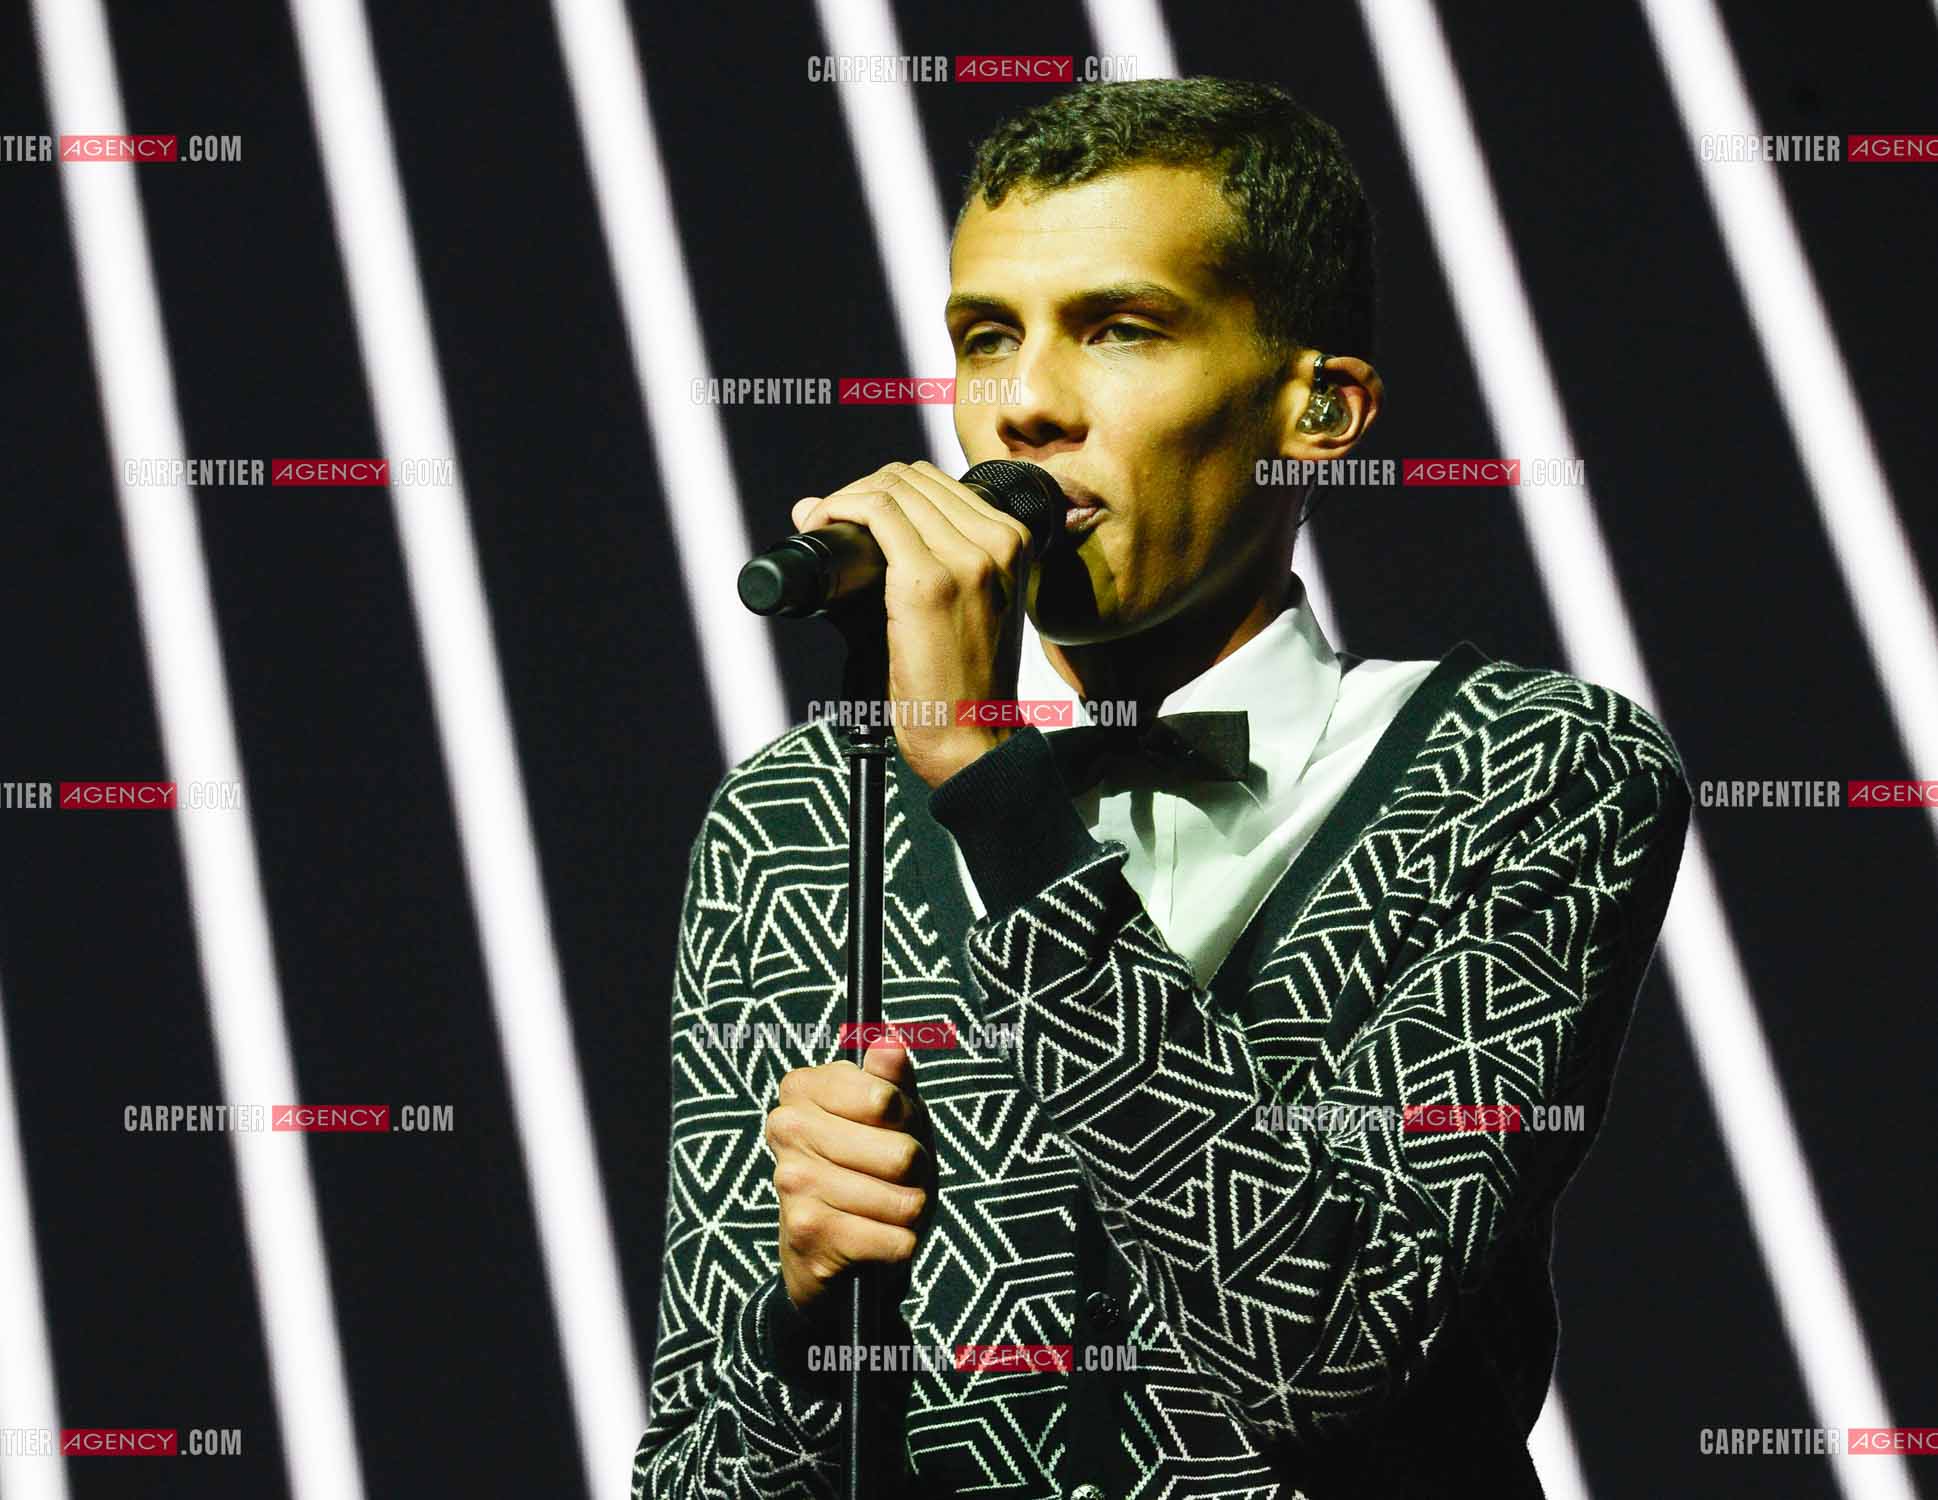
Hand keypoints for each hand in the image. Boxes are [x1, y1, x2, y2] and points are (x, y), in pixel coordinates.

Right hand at [766, 1041, 932, 1313]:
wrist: (832, 1244)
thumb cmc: (870, 1164)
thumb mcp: (891, 1114)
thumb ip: (892, 1078)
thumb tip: (889, 1042)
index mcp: (803, 1086)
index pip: (887, 1099)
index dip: (907, 1119)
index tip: (891, 1127)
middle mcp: (787, 1128)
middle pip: (900, 1155)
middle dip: (915, 1172)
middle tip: (894, 1176)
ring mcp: (792, 1180)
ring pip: (902, 1201)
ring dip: (909, 1210)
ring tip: (885, 1207)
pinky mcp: (806, 1231)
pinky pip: (894, 1240)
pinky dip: (901, 1244)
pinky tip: (877, 1239)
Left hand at [791, 461, 1034, 787]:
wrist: (975, 738)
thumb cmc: (960, 682)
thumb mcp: (965, 606)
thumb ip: (919, 554)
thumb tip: (826, 507)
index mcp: (1013, 542)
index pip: (935, 482)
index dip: (881, 488)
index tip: (849, 515)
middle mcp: (998, 541)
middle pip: (910, 478)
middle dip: (859, 490)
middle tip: (827, 522)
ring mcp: (966, 559)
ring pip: (891, 487)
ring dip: (844, 498)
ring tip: (821, 527)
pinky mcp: (928, 581)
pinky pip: (877, 512)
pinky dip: (840, 509)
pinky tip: (821, 528)